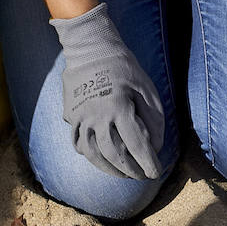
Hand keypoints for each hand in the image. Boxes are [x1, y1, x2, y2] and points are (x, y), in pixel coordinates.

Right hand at [50, 3, 164, 179]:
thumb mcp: (147, 89)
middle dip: (130, 170)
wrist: (91, 49)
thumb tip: (155, 147)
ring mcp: (80, 117)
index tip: (155, 173)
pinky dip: (91, 156)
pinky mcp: (70, 116)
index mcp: (119, 107)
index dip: (147, 162)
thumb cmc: (125, 68)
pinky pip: (78, 143)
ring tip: (123, 174)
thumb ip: (153, 120)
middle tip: (141, 176)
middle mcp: (97, 116)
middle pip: (114, 155)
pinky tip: (102, 160)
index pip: (136, 145)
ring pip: (93, 154)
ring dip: (109, 169)